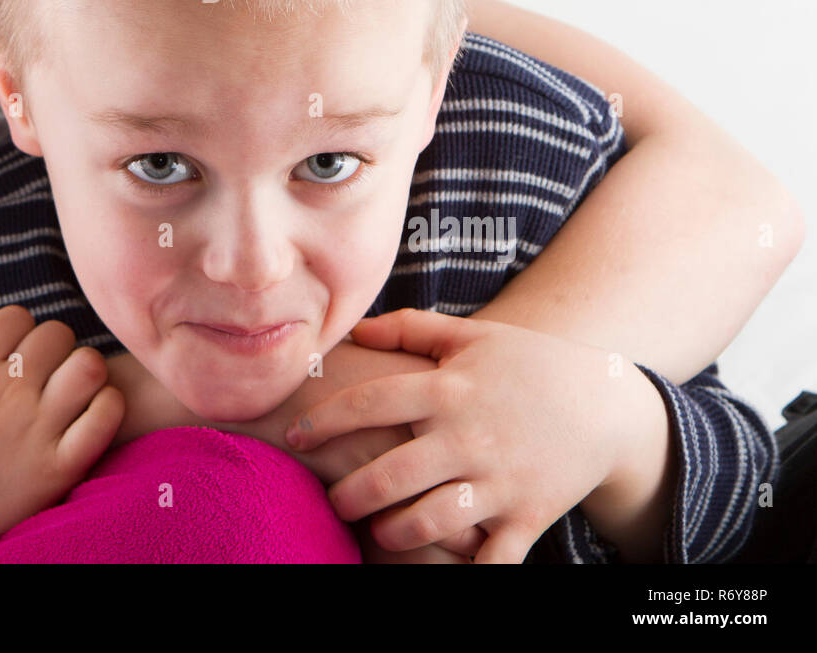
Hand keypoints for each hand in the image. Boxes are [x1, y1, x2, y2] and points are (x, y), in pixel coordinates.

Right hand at [0, 306, 123, 562]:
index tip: (12, 356)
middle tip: (43, 375)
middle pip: (57, 334)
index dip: (17, 332)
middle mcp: (4, 391)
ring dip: (83, 372)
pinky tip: (88, 417)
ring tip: (70, 392)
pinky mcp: (59, 468)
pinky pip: (106, 415)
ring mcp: (34, 430)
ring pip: (88, 365)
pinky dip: (106, 406)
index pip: (17, 316)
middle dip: (52, 349)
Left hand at [285, 309, 643, 562]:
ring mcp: (500, 480)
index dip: (326, 420)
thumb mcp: (470, 335)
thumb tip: (354, 329)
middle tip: (333, 500)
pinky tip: (434, 570)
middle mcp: (470, 436)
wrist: (607, 403)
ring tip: (376, 530)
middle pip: (393, 473)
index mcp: (449, 389)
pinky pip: (491, 560)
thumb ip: (409, 329)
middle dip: (351, 494)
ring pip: (433, 521)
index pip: (372, 404)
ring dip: (393, 533)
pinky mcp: (529, 516)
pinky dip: (462, 573)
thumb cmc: (528, 363)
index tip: (295, 435)